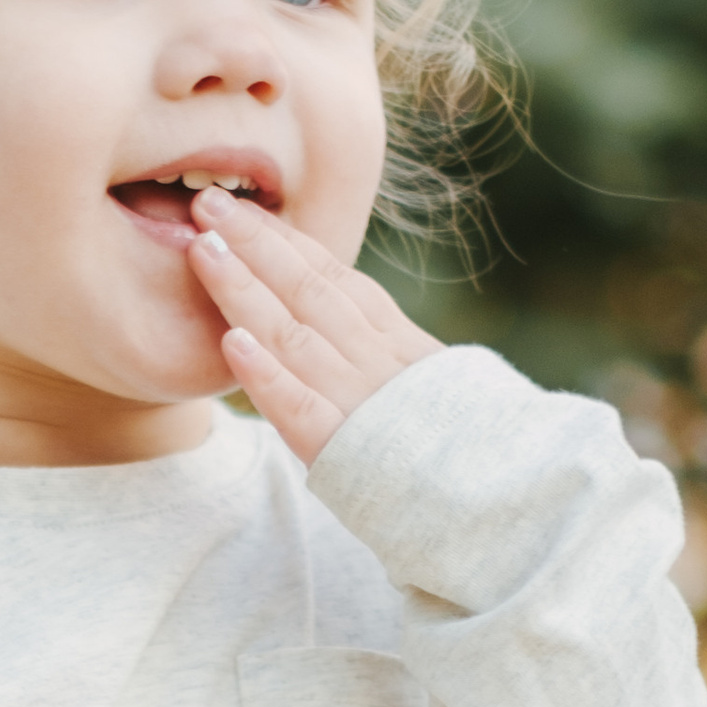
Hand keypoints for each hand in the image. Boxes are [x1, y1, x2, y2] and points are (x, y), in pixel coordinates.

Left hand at [185, 186, 440, 464]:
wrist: (504, 502)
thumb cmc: (467, 452)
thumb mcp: (434, 388)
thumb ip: (389, 357)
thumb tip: (346, 326)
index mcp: (400, 345)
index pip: (334, 278)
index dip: (285, 240)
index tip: (243, 208)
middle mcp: (379, 362)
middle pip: (308, 290)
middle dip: (255, 243)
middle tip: (206, 204)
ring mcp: (363, 403)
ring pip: (294, 335)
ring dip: (244, 290)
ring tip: (202, 250)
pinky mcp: (347, 452)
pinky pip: (302, 408)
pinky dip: (266, 374)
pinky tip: (232, 342)